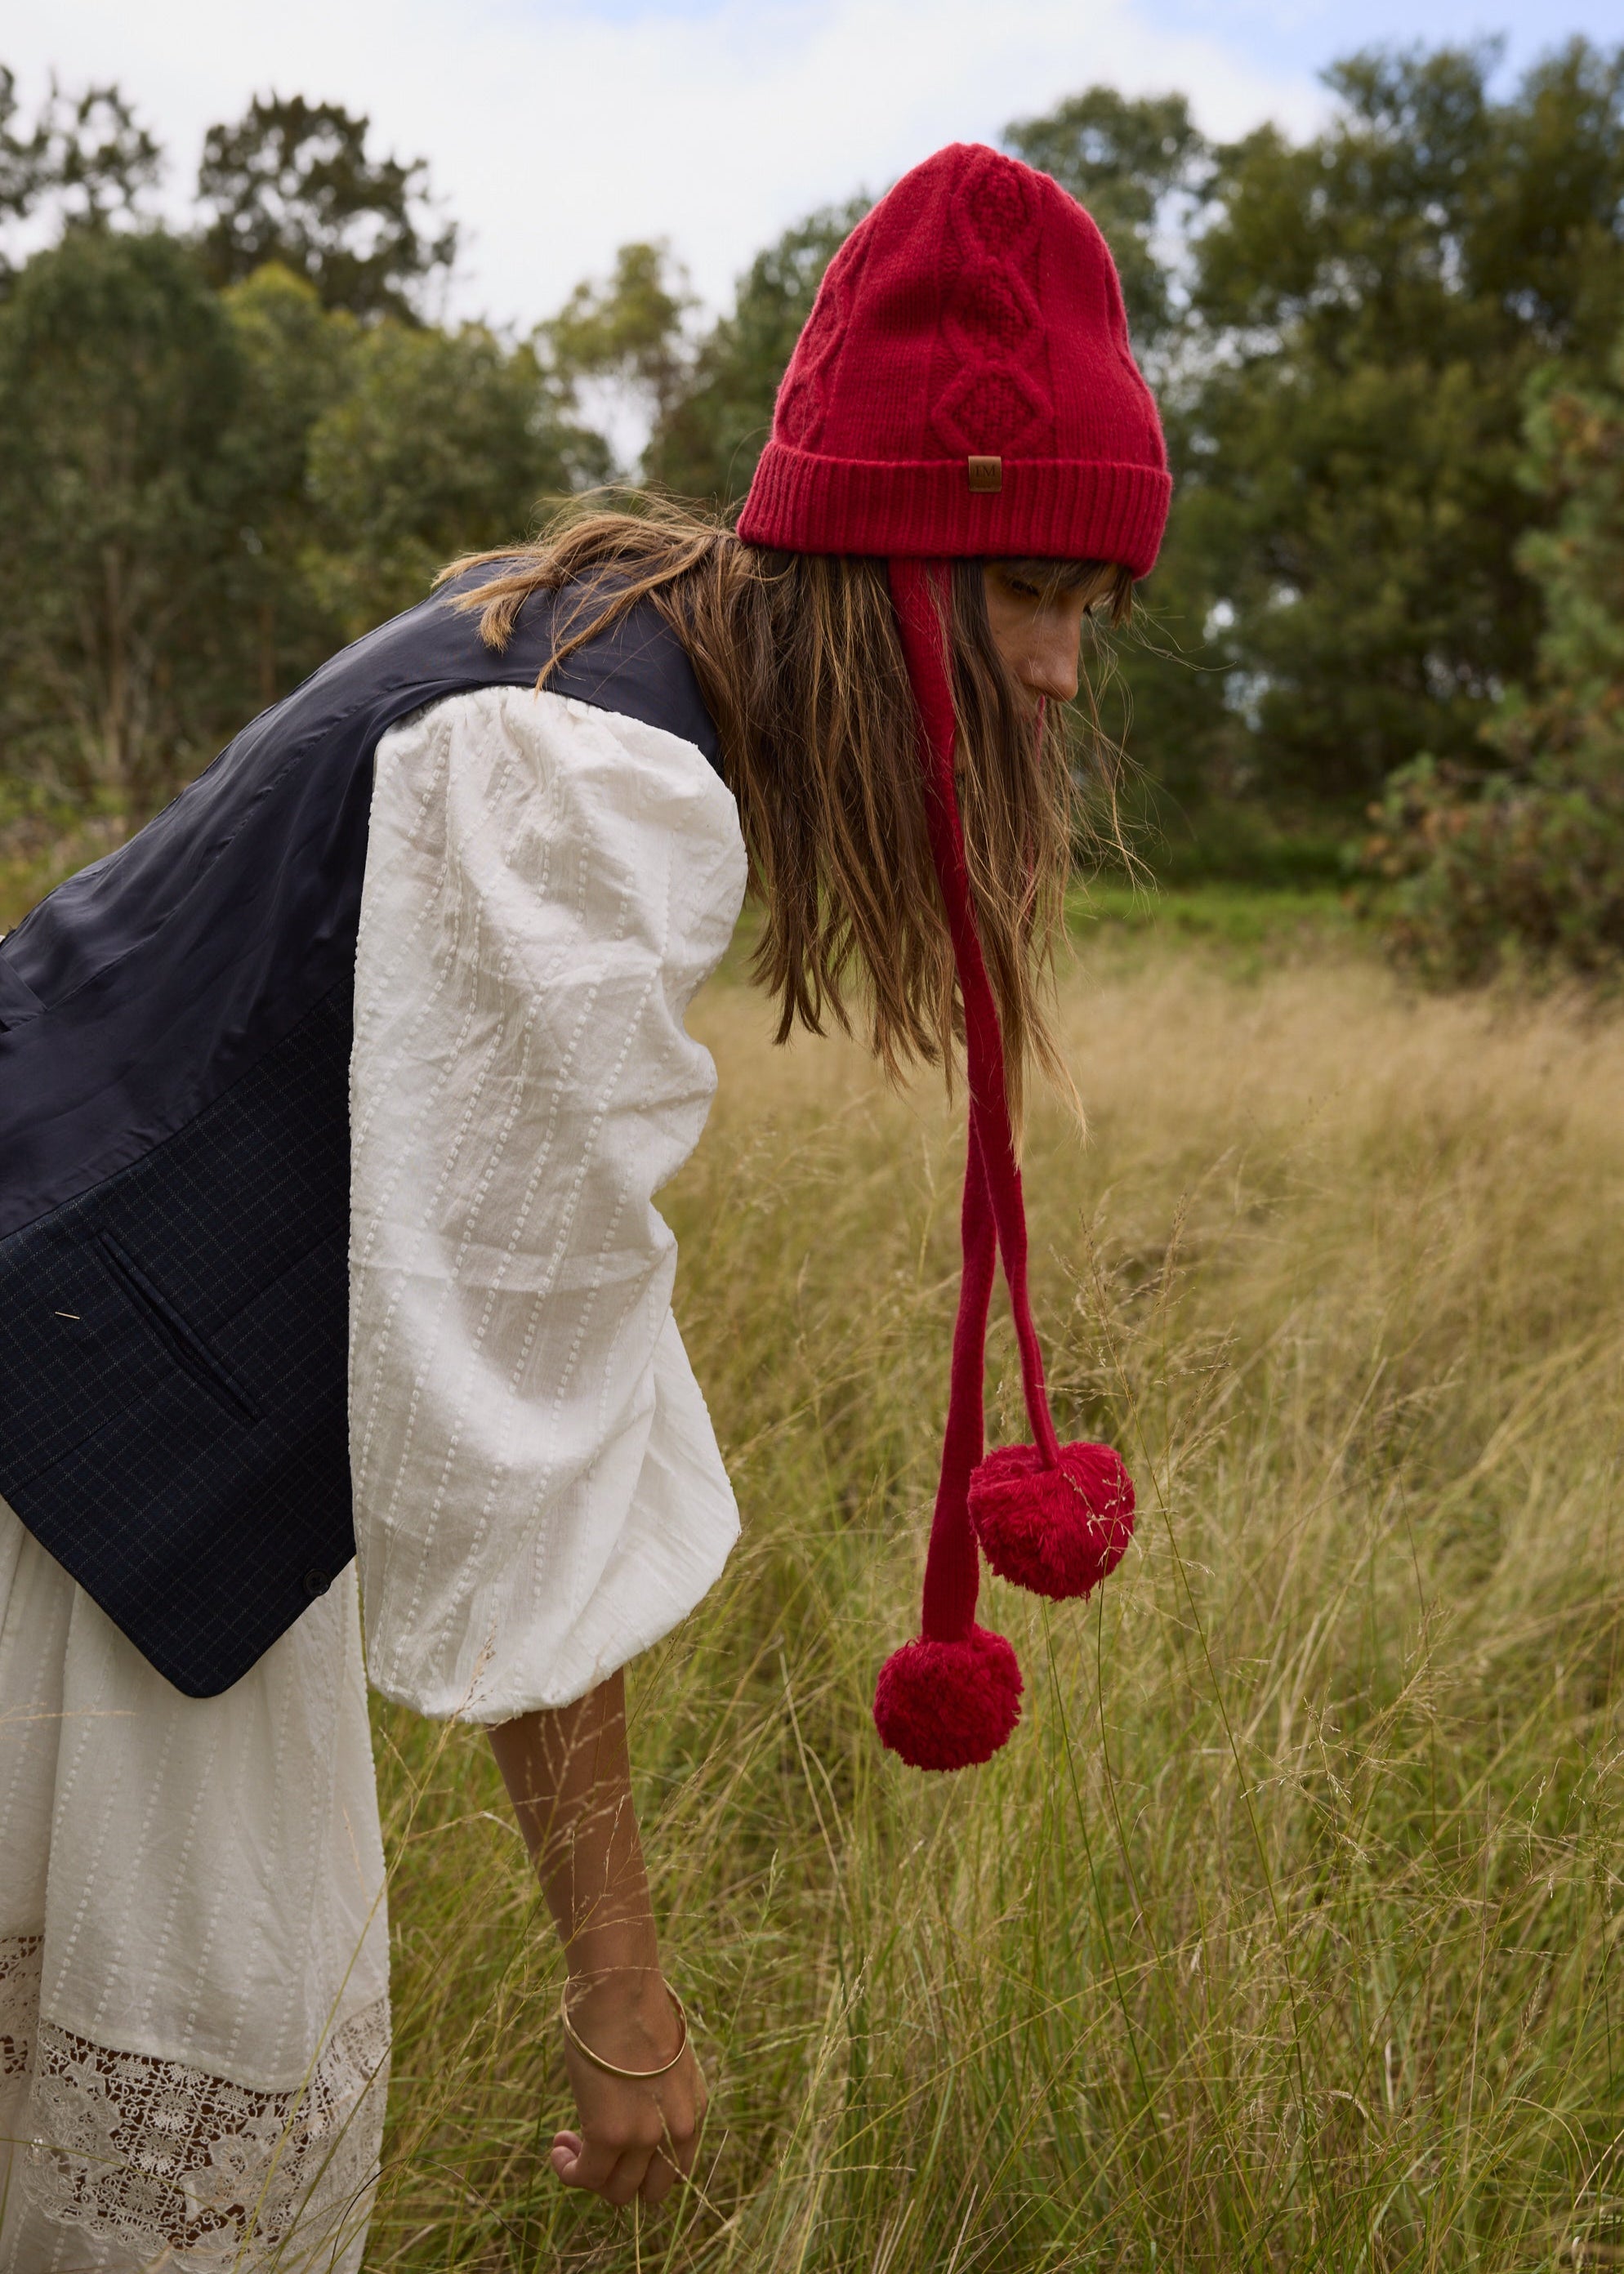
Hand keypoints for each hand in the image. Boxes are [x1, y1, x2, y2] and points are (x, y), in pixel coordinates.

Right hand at [552, 1970, 706, 2208]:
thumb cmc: (634, 2007)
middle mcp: (677, 2130)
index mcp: (694, 2109)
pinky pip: (585, 2177)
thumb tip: (627, 2102)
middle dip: (619, 2179)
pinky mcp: (609, 2135)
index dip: (642, 2165)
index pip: (675, 2168)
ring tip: (568, 2145)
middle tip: (591, 2150)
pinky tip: (558, 2148)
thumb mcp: (660, 2059)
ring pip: (617, 2192)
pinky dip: (568, 2170)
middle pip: (650, 2191)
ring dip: (589, 2176)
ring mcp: (644, 2135)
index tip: (618, 2144)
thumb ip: (653, 2091)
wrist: (621, 1987)